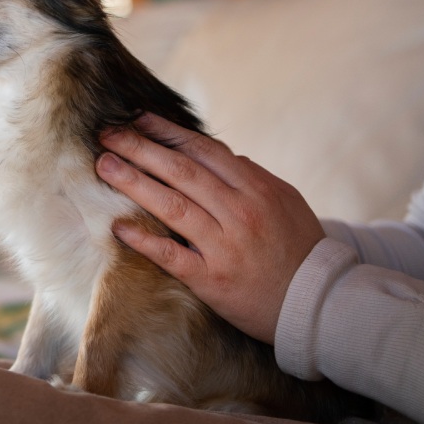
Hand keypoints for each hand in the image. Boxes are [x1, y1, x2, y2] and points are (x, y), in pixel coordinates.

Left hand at [94, 113, 324, 344]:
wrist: (320, 303)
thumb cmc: (299, 248)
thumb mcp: (285, 201)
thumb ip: (251, 176)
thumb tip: (218, 154)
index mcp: (257, 188)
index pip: (203, 150)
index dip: (167, 132)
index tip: (137, 119)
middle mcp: (240, 212)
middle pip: (181, 171)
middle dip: (140, 149)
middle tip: (107, 135)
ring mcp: (224, 245)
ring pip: (172, 205)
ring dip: (133, 182)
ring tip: (104, 166)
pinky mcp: (211, 279)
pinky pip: (170, 255)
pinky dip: (142, 239)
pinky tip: (117, 227)